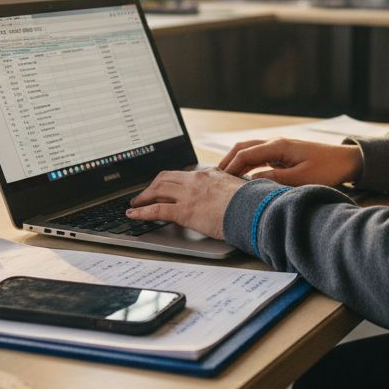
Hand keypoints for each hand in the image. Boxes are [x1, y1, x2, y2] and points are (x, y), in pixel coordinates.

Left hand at [125, 168, 246, 239]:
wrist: (254, 210)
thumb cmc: (252, 203)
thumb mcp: (240, 190)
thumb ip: (231, 190)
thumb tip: (234, 196)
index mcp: (209, 174)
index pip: (183, 174)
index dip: (169, 180)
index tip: (164, 186)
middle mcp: (196, 180)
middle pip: (165, 178)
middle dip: (151, 186)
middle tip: (144, 194)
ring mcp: (189, 195)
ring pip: (157, 190)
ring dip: (143, 197)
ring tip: (135, 204)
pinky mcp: (185, 211)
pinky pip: (156, 210)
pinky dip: (142, 212)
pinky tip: (134, 214)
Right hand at [218, 138, 362, 186]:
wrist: (347, 160)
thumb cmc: (328, 168)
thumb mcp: (302, 178)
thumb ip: (275, 179)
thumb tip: (251, 181)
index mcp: (279, 146)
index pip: (246, 154)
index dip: (230, 166)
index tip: (218, 180)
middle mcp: (276, 143)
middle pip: (243, 148)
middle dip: (227, 161)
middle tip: (214, 177)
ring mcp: (279, 148)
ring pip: (250, 151)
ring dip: (236, 162)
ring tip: (224, 177)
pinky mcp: (283, 154)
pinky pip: (259, 157)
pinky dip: (247, 164)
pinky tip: (242, 177)